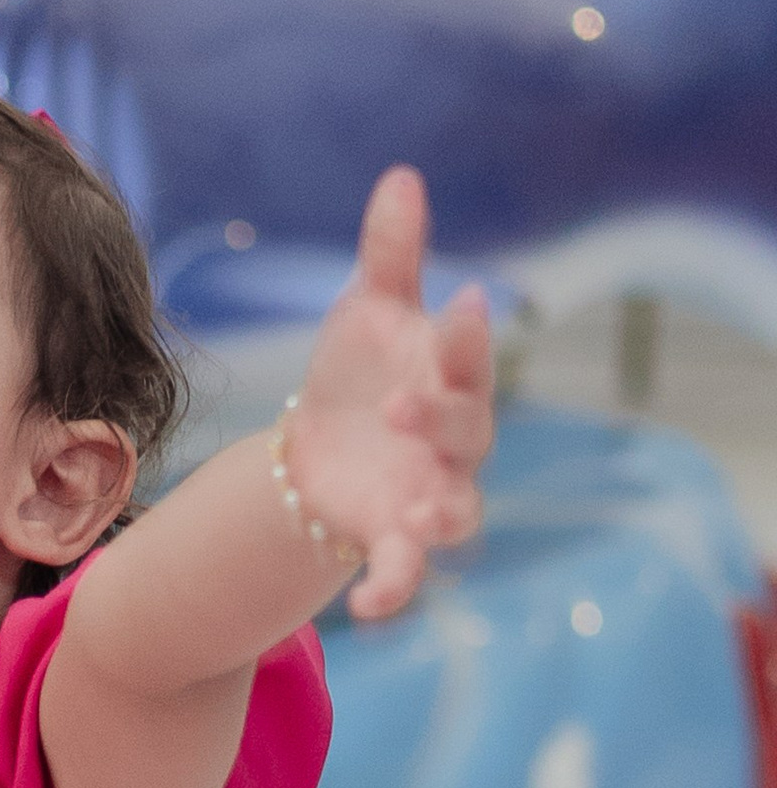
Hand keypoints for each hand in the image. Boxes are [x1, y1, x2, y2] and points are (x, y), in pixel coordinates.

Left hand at [288, 168, 493, 620]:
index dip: (470, 336)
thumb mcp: (367, 313)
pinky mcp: (394, 542)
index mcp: (450, 377)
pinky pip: (405, 573)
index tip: (464, 304)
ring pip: (456, 510)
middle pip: (469, 432)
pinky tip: (364, 611)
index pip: (470, 354)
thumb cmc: (360, 374)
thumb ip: (391, 255)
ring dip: (444, 513)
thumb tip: (402, 176)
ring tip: (424, 513)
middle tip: (403, 402)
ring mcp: (429, 495)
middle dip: (443, 417)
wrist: (316, 451)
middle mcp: (453, 442)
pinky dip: (392, 591)